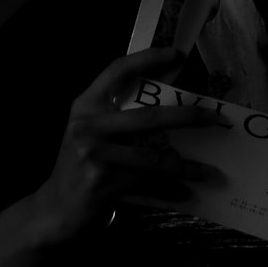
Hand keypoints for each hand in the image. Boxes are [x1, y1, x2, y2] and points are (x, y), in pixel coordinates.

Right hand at [32, 47, 221, 244]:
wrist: (53, 212)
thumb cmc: (83, 169)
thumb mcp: (94, 135)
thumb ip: (121, 119)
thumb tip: (175, 111)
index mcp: (87, 106)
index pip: (118, 70)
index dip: (148, 58)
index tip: (179, 54)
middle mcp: (89, 126)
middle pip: (149, 116)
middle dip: (187, 116)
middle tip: (214, 118)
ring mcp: (94, 154)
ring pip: (154, 158)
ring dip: (187, 167)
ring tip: (211, 173)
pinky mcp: (102, 183)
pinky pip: (147, 185)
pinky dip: (170, 190)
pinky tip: (186, 194)